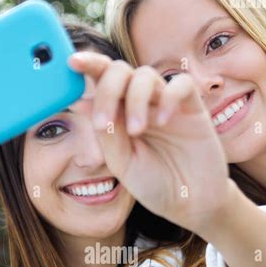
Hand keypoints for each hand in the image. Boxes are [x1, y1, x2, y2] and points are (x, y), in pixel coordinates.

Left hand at [67, 51, 229, 235]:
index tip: (72, 63)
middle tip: (103, 121)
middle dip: (107, 88)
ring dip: (135, 99)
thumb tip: (82, 102)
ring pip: (146, 75)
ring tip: (136, 131)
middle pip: (120, 71)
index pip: (101, 81)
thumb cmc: (155, 184)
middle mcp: (141, 104)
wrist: (189, 204)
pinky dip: (169, 97)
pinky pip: (181, 84)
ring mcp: (166, 104)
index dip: (88, 66)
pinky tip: (165, 122)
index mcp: (119, 115)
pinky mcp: (192, 108)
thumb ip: (106, 134)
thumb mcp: (122, 163)